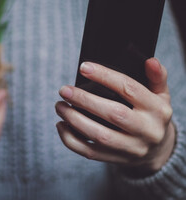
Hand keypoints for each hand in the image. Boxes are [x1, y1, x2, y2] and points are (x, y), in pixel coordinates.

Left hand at [55, 58, 175, 175]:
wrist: (159, 150)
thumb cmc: (152, 115)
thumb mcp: (161, 95)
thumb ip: (157, 77)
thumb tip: (150, 61)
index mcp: (157, 110)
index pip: (129, 89)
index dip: (105, 76)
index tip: (83, 68)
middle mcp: (147, 130)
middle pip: (113, 113)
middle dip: (84, 100)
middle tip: (64, 90)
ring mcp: (132, 148)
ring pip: (100, 136)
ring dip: (74, 120)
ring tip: (59, 106)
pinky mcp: (117, 160)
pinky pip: (90, 152)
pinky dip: (71, 139)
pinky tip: (61, 125)